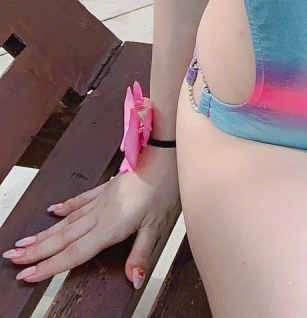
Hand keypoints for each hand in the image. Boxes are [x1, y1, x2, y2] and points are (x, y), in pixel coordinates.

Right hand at [3, 145, 180, 289]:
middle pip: (62, 237)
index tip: (27, 275)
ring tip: (24, 242)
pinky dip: (66, 207)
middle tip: (12, 259)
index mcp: (109, 226)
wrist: (164, 152)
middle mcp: (100, 214)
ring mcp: (102, 199)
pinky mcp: (108, 188)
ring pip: (67, 221)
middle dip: (36, 251)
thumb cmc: (164, 188)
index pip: (74, 253)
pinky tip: (54, 211)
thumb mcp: (158, 226)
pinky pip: (81, 200)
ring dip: (44, 233)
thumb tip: (134, 280)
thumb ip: (141, 254)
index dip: (49, 266)